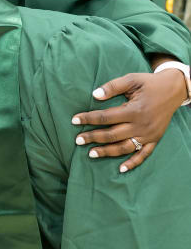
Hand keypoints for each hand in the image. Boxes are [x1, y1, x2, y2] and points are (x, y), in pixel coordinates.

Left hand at [71, 69, 185, 171]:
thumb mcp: (131, 79)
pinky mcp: (155, 139)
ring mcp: (149, 135)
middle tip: (77, 140)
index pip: (106, 117)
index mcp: (134, 110)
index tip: (74, 120)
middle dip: (93, 137)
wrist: (174, 89)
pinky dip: (133, 163)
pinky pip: (144, 154)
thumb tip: (94, 95)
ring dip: (107, 152)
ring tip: (91, 154)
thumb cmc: (149, 83)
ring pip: (125, 147)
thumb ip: (112, 86)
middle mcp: (141, 125)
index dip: (88, 119)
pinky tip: (121, 169)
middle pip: (112, 135)